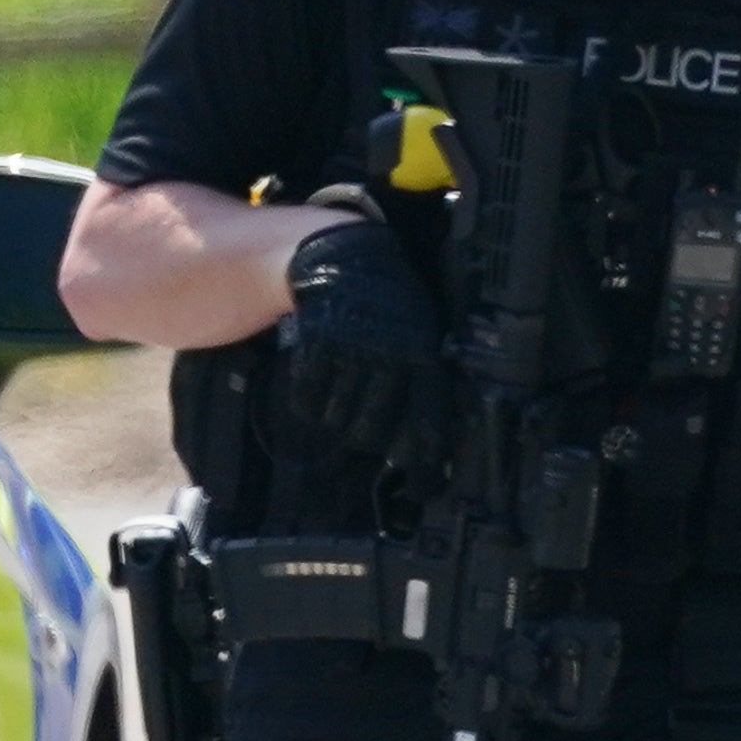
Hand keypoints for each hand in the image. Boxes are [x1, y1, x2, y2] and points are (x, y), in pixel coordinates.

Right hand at [277, 207, 448, 459]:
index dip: (428, 456)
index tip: (426, 487)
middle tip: (362, 431)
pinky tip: (315, 380)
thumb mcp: (417, 331)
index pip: (430, 416)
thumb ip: (420, 374)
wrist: (344, 253)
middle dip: (367, 436)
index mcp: (424, 353)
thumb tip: (433, 432)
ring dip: (336, 416)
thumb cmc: (386, 299)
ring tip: (339, 397)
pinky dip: (308, 397)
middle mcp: (393, 354)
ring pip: (340, 416)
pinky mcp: (320, 342)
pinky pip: (308, 394)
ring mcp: (355, 349)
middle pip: (374, 428)